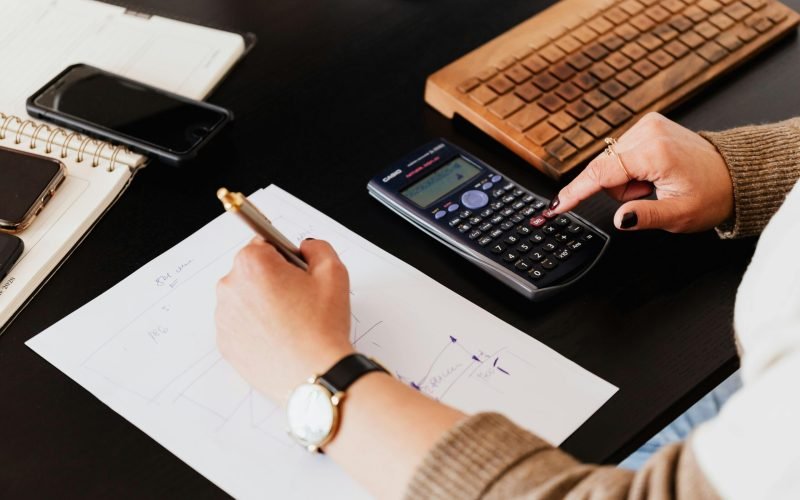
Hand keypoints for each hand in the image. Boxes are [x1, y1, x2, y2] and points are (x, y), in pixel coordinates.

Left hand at [215, 238, 354, 400]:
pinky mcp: (225, 343)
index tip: (297, 274)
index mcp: (252, 263)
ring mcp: (224, 317)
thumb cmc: (322, 327)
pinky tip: (279, 338)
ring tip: (290, 324)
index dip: (286, 258)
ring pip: (245, 299)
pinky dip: (256, 328)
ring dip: (263, 305)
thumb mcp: (334, 272)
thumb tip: (305, 248)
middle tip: (299, 302)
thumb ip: (317, 248)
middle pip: (252, 272)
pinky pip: (241, 326)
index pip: (264, 244)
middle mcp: (230, 287)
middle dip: (273, 281)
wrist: (314, 375)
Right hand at [550, 113, 733, 232]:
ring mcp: (647, 125)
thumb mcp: (680, 216)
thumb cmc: (712, 194)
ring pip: (610, 163)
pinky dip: (630, 169)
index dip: (576, 192)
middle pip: (604, 169)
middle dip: (620, 189)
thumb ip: (646, 217)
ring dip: (626, 180)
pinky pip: (620, 154)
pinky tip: (652, 173)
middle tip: (650, 195)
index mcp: (655, 152)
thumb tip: (620, 218)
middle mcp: (648, 132)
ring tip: (654, 184)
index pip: (602, 173)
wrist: (733, 173)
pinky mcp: (647, 125)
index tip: (556, 205)